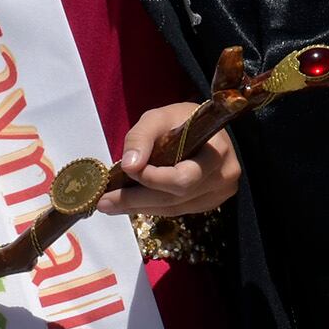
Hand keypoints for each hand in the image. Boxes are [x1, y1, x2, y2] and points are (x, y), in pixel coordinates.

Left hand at [96, 102, 240, 217]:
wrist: (205, 128)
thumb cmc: (181, 120)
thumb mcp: (158, 118)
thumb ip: (141, 138)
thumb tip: (129, 166)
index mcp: (217, 152)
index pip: (183, 177)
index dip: (153, 178)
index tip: (124, 172)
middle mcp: (223, 177)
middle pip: (176, 198)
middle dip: (137, 200)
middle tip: (104, 202)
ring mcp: (219, 193)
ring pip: (175, 209)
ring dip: (140, 207)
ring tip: (110, 205)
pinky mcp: (210, 203)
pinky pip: (178, 210)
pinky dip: (152, 207)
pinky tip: (131, 203)